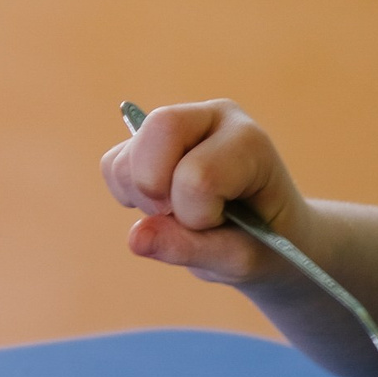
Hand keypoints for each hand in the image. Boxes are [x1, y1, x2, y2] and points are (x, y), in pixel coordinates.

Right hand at [102, 99, 310, 286]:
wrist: (265, 233)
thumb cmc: (263, 243)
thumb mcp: (241, 257)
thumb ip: (192, 249)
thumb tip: (136, 238)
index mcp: (248, 142)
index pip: (200, 173)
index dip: (197, 215)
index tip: (218, 225)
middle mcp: (211, 119)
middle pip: (161, 127)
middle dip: (154, 187)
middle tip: (176, 215)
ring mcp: (174, 126)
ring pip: (127, 156)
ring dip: (141, 199)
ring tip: (175, 214)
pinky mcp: (144, 140)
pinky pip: (112, 166)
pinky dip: (126, 195)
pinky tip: (160, 205)